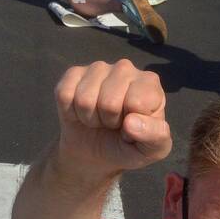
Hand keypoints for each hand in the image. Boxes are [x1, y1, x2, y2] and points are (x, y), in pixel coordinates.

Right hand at [53, 60, 171, 175]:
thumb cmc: (128, 146)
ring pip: (84, 99)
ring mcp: (98, 68)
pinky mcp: (73, 73)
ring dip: (88, 118)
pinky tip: (80, 111)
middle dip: (107, 122)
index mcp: (150, 83)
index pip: (136, 103)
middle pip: (109, 102)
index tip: (131, 126)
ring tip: (98, 119)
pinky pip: (64, 95)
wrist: (95, 150)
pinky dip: (69, 112)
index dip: (130, 123)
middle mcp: (125, 68)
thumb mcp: (151, 149)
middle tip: (112, 124)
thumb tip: (131, 122)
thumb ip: (155, 137)